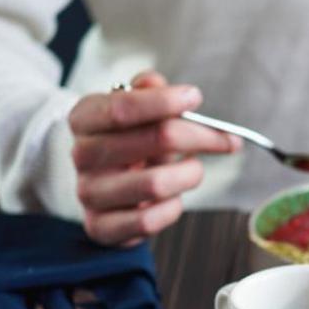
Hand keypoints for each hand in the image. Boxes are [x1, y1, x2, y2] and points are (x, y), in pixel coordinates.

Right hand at [68, 71, 239, 245]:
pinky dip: (173, 208)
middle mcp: (81, 155)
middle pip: (155, 140)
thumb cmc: (130, 143)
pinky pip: (149, 220)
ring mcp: (88, 193)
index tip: (195, 97)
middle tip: (227, 139)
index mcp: (85, 119)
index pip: (122, 108)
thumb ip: (147, 93)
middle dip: (200, 136)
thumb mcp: (135, 111)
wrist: (108, 189)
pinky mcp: (100, 227)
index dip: (164, 102)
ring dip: (189, 174)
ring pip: (157, 184)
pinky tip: (173, 197)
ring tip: (192, 169)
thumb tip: (154, 82)